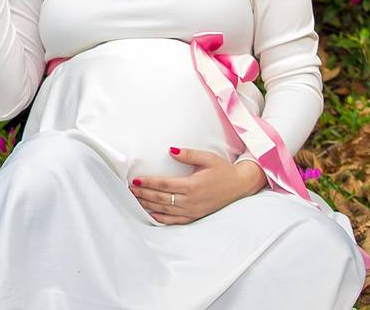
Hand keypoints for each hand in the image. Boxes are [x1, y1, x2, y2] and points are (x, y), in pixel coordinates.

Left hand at [129, 148, 260, 224]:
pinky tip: (151, 214)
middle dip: (143, 194)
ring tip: (135, 200)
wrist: (240, 186)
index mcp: (192, 185)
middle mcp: (191, 200)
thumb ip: (188, 154)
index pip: (164, 184)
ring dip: (148, 205)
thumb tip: (171, 150)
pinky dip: (161, 218)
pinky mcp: (195, 216)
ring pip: (165, 210)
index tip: (135, 180)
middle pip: (161, 198)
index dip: (148, 183)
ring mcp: (193, 211)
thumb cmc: (223, 170)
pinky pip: (175, 220)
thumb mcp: (207, 158)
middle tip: (129, 190)